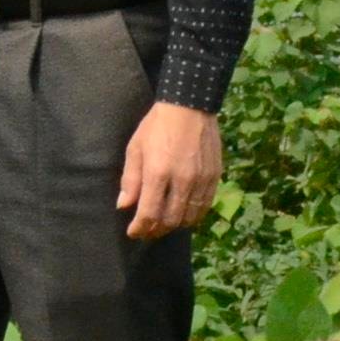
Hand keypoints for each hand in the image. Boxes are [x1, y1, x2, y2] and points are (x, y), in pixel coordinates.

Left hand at [117, 101, 222, 239]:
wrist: (189, 107)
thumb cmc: (156, 126)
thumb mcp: (135, 148)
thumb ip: (130, 180)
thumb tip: (124, 206)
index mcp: (158, 173)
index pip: (149, 213)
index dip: (140, 228)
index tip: (132, 233)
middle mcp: (182, 180)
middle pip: (170, 220)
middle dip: (156, 231)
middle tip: (146, 232)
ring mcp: (201, 180)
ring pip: (189, 217)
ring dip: (174, 226)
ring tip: (162, 226)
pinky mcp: (215, 177)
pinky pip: (205, 206)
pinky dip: (193, 216)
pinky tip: (183, 216)